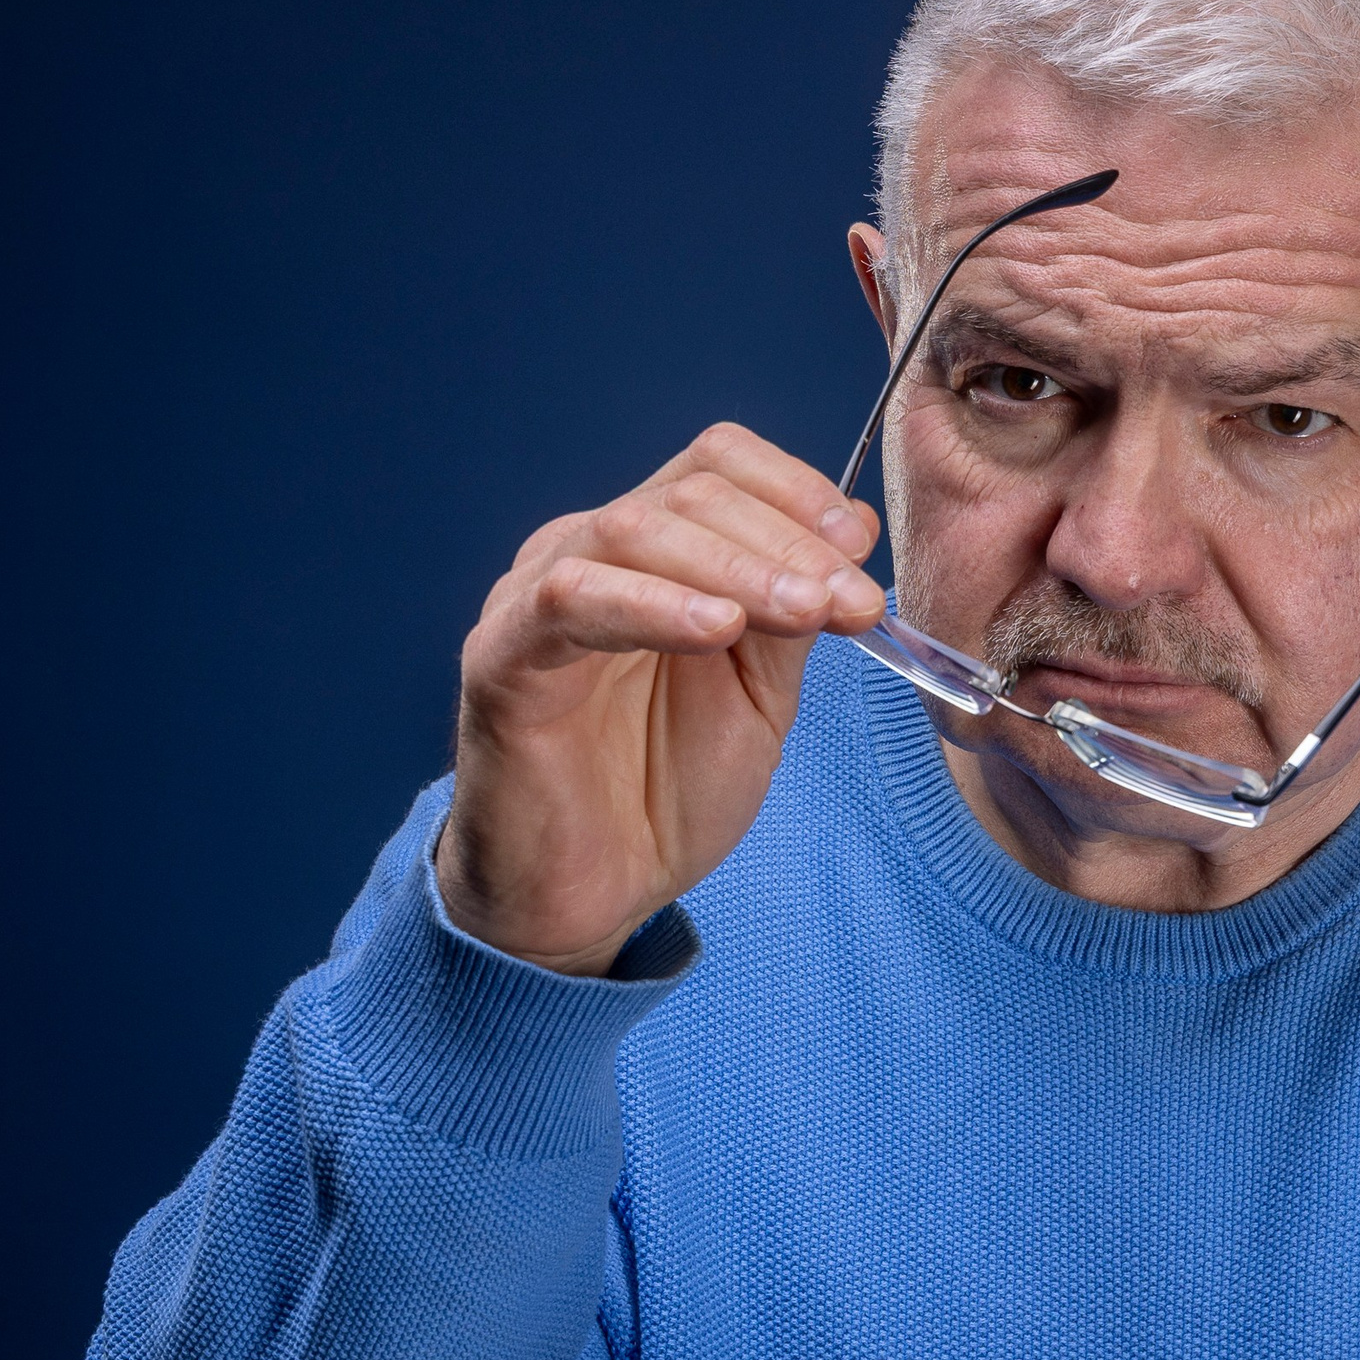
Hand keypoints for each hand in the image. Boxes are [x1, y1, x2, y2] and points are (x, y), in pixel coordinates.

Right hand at [436, 423, 886, 972]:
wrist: (590, 894)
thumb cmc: (664, 789)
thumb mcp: (758, 693)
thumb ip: (792, 612)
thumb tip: (848, 529)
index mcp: (652, 550)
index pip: (719, 465)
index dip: (796, 489)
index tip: (858, 549)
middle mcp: (588, 553)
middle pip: (690, 493)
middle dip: (787, 542)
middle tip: (851, 601)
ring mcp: (537, 596)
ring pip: (634, 530)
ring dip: (737, 565)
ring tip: (805, 610)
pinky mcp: (502, 655)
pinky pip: (571, 600)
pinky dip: (653, 604)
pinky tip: (718, 629)